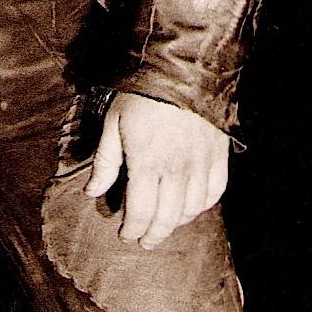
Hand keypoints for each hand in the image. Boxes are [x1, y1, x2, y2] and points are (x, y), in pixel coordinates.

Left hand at [85, 92, 228, 249]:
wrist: (183, 69)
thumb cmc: (141, 95)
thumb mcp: (113, 123)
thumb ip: (105, 162)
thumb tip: (92, 192)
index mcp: (147, 163)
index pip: (141, 212)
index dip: (132, 229)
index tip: (125, 235)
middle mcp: (176, 169)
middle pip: (167, 218)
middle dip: (154, 235)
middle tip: (144, 242)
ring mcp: (201, 164)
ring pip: (192, 209)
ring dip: (176, 223)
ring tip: (164, 225)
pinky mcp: (218, 155)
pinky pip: (214, 192)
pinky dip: (202, 205)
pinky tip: (191, 206)